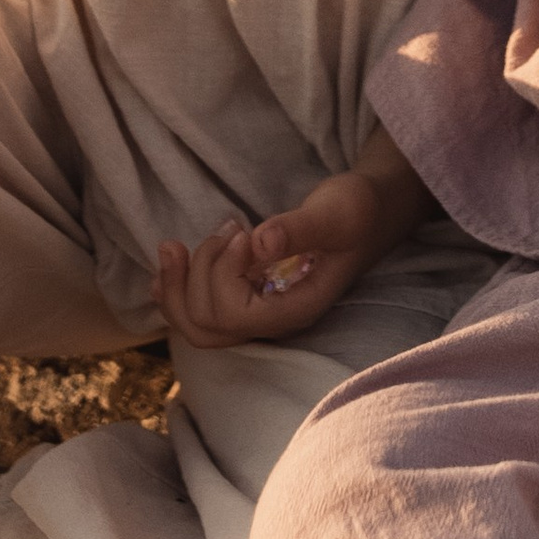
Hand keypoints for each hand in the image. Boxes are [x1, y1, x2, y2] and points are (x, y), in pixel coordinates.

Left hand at [154, 170, 392, 349]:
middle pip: (205, 326)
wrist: (369, 212)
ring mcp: (257, 313)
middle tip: (224, 228)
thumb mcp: (337, 211)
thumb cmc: (357, 211)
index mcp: (295, 309)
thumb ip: (300, 228)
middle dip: (194, 276)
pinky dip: (174, 291)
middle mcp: (272, 321)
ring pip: (195, 325)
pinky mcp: (247, 298)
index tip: (242, 231)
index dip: (222, 272)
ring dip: (176, 285)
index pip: (233, 315)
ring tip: (176, 246)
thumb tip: (260, 242)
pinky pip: (198, 313)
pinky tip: (169, 266)